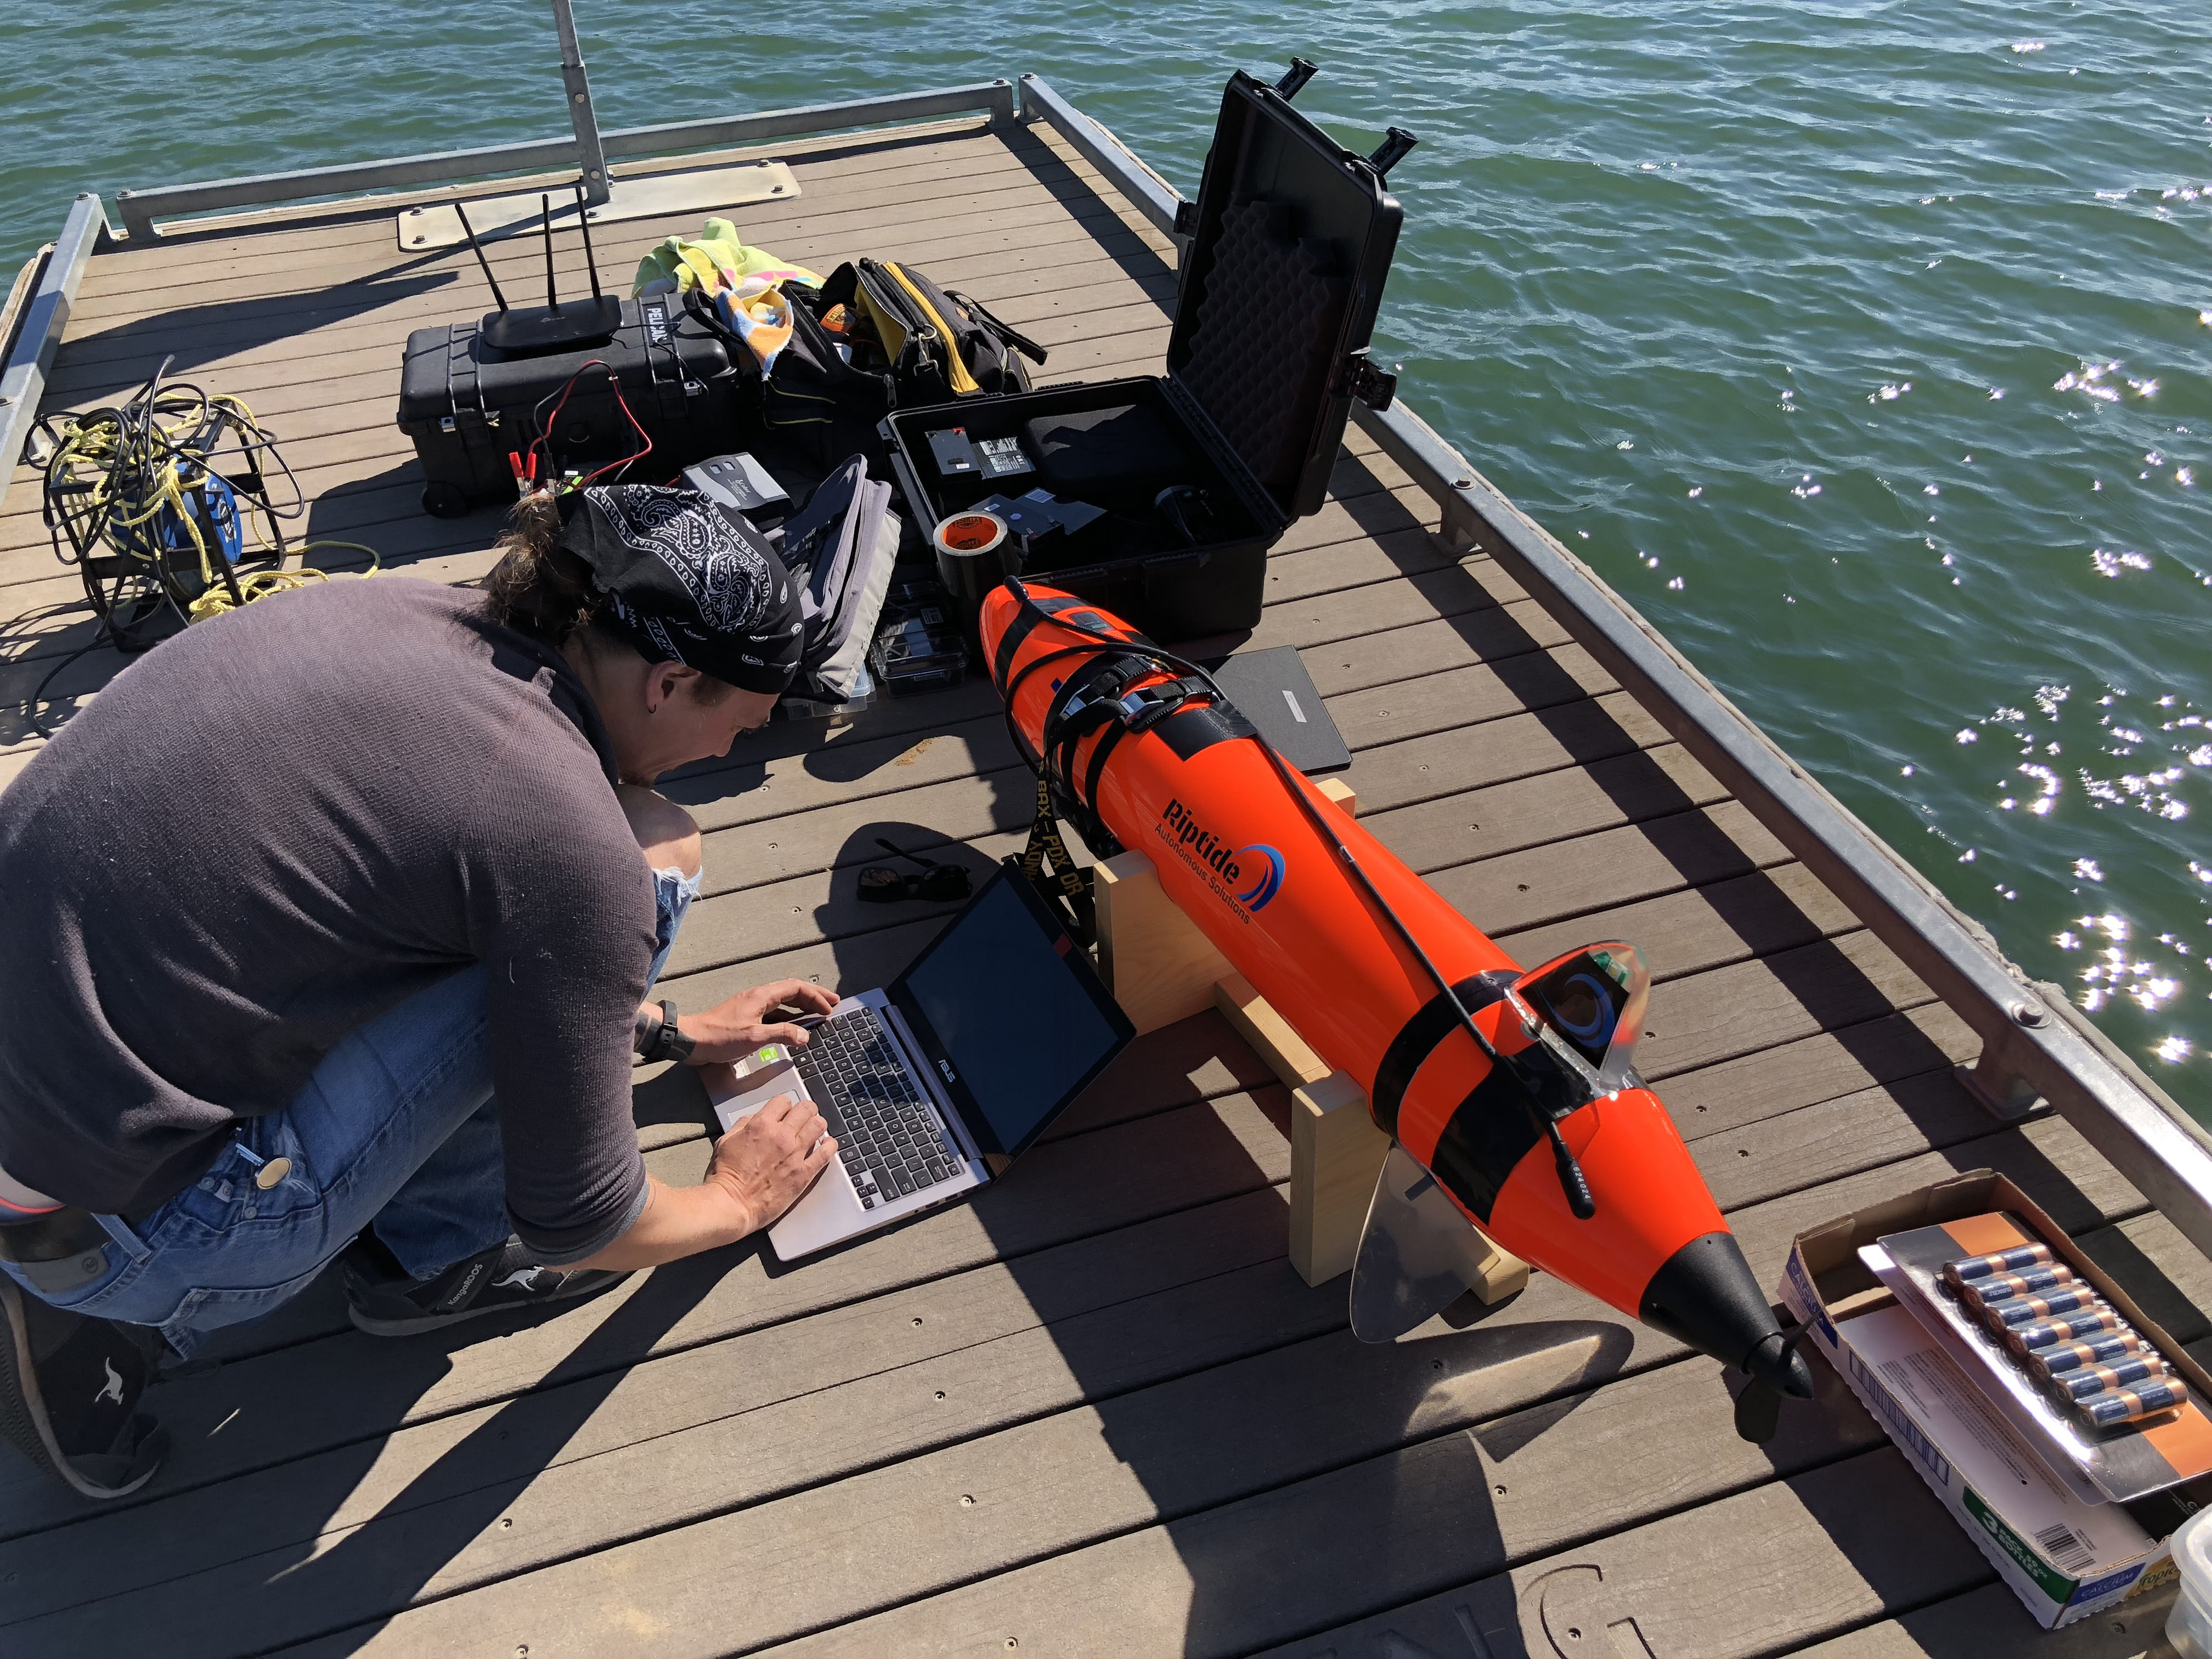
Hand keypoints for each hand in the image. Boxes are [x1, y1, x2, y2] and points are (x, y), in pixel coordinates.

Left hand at [680, 978, 840, 1063]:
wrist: (690, 1039)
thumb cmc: (720, 1036)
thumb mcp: (755, 1037)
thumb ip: (782, 1035)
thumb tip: (805, 1035)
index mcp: (762, 996)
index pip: (796, 988)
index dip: (816, 997)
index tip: (830, 1008)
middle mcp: (759, 997)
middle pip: (792, 991)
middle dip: (814, 997)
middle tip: (832, 1005)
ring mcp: (752, 1006)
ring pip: (783, 1002)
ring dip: (802, 1007)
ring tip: (818, 1014)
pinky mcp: (746, 1017)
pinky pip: (774, 1012)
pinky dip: (789, 1017)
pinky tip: (794, 1027)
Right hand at [705, 1093, 835, 1235]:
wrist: (731, 1204)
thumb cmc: (725, 1177)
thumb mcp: (725, 1141)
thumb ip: (743, 1125)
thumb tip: (756, 1118)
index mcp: (761, 1125)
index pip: (783, 1101)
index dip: (784, 1106)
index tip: (785, 1113)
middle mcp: (781, 1135)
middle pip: (805, 1109)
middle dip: (806, 1110)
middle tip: (805, 1117)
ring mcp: (795, 1153)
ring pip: (819, 1125)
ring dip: (818, 1125)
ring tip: (816, 1130)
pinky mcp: (804, 1173)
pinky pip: (826, 1153)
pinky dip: (830, 1145)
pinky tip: (828, 1144)